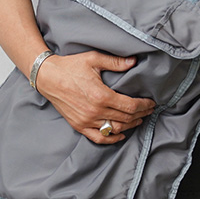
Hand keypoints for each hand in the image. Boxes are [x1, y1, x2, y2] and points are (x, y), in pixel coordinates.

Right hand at [34, 51, 156, 144]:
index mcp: (101, 96)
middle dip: (141, 114)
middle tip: (149, 110)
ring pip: (115, 129)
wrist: (47, 76)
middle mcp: (95, 111)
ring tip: (139, 119)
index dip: (144, 106)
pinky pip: (99, 138)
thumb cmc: (70, 66)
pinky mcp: (79, 125)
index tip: (151, 103)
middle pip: (126, 118)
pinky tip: (120, 134)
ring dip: (130, 125)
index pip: (130, 106)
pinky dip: (111, 139)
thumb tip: (134, 62)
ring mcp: (86, 121)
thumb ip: (115, 62)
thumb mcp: (94, 59)